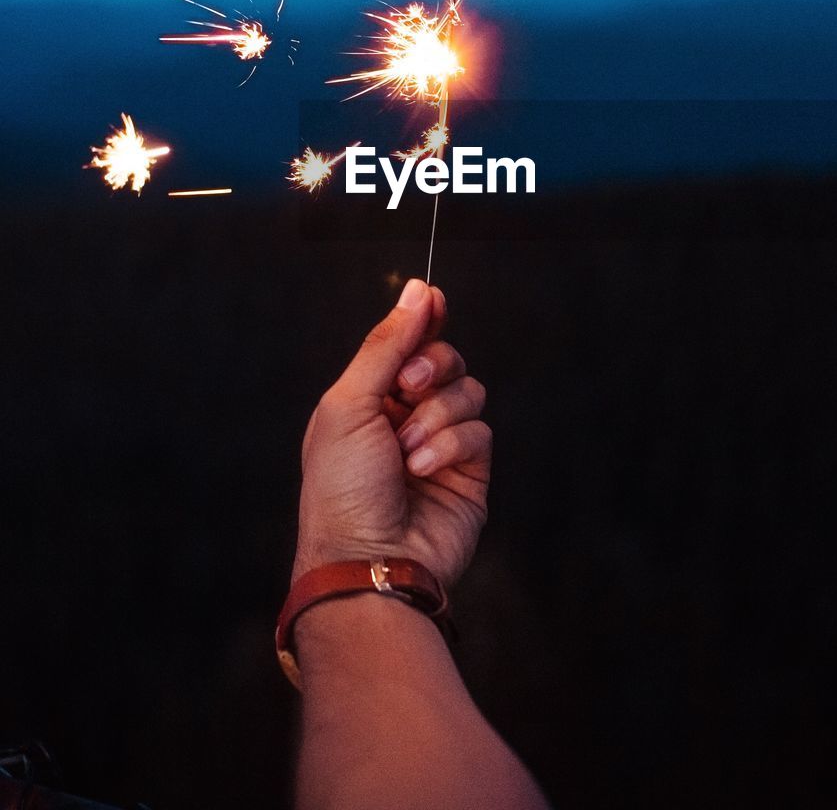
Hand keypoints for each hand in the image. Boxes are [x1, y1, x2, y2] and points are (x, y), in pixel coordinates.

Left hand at [292, 278, 490, 589]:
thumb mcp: (349, 403)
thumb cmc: (341, 489)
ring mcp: (439, 444)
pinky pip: (481, 431)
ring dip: (438, 415)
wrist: (367, 559)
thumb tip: (418, 291)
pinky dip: (452, 445)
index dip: (422, 319)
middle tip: (409, 386)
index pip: (405, 343)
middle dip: (431, 367)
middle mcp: (404, 417)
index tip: (433, 298)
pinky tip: (424, 470)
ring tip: (408, 451)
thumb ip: (387, 344)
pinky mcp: (470, 472)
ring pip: (467, 392)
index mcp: (367, 398)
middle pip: (445, 359)